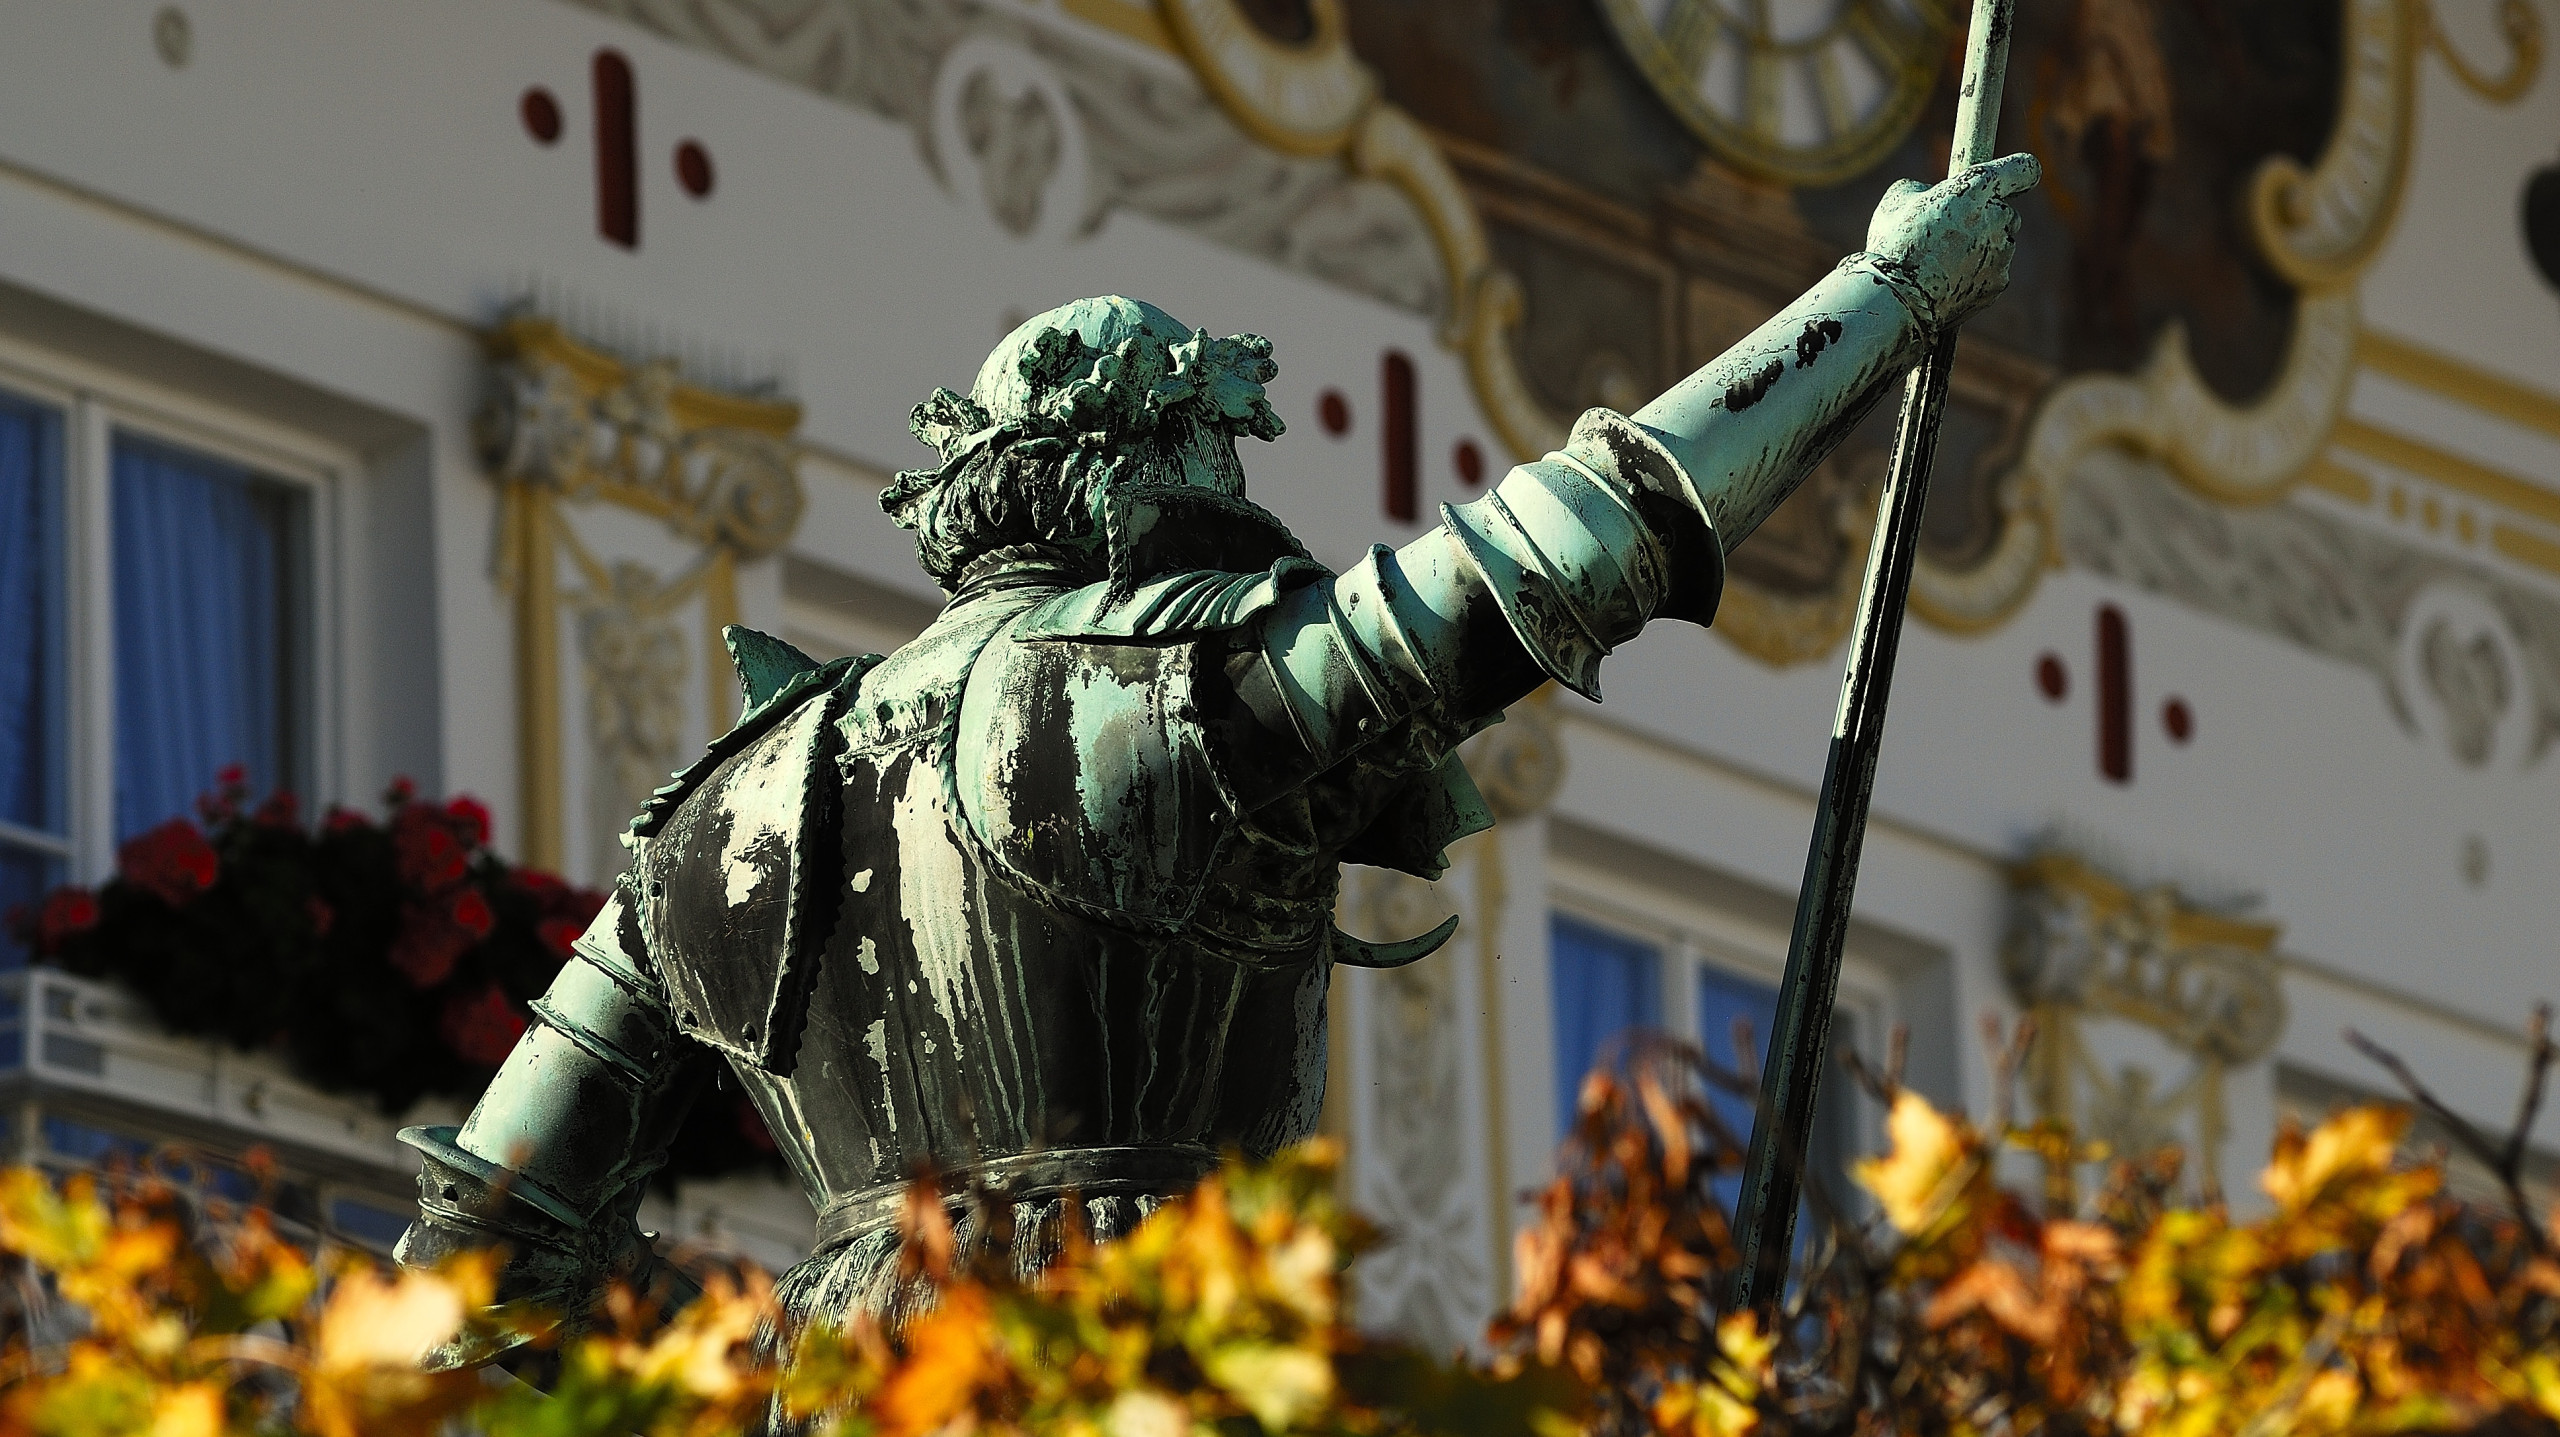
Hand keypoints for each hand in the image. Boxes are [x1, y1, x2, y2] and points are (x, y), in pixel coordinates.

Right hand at [1861, 152, 2040, 329]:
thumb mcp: (1898, 200)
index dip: (2018, 173)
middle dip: (1985, 219)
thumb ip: (1926, 189)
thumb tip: (1933, 194)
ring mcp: (2002, 253)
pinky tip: (1945, 283)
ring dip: (1979, 249)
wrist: (1894, 300)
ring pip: (1999, 244)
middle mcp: (1998, 217)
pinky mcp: (1999, 284)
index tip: (2012, 181)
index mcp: (1975, 187)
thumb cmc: (1892, 245)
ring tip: (1940, 263)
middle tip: (1951, 231)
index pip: (2024, 169)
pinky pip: (1991, 274)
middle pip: (2005, 212)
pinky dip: (1975, 277)